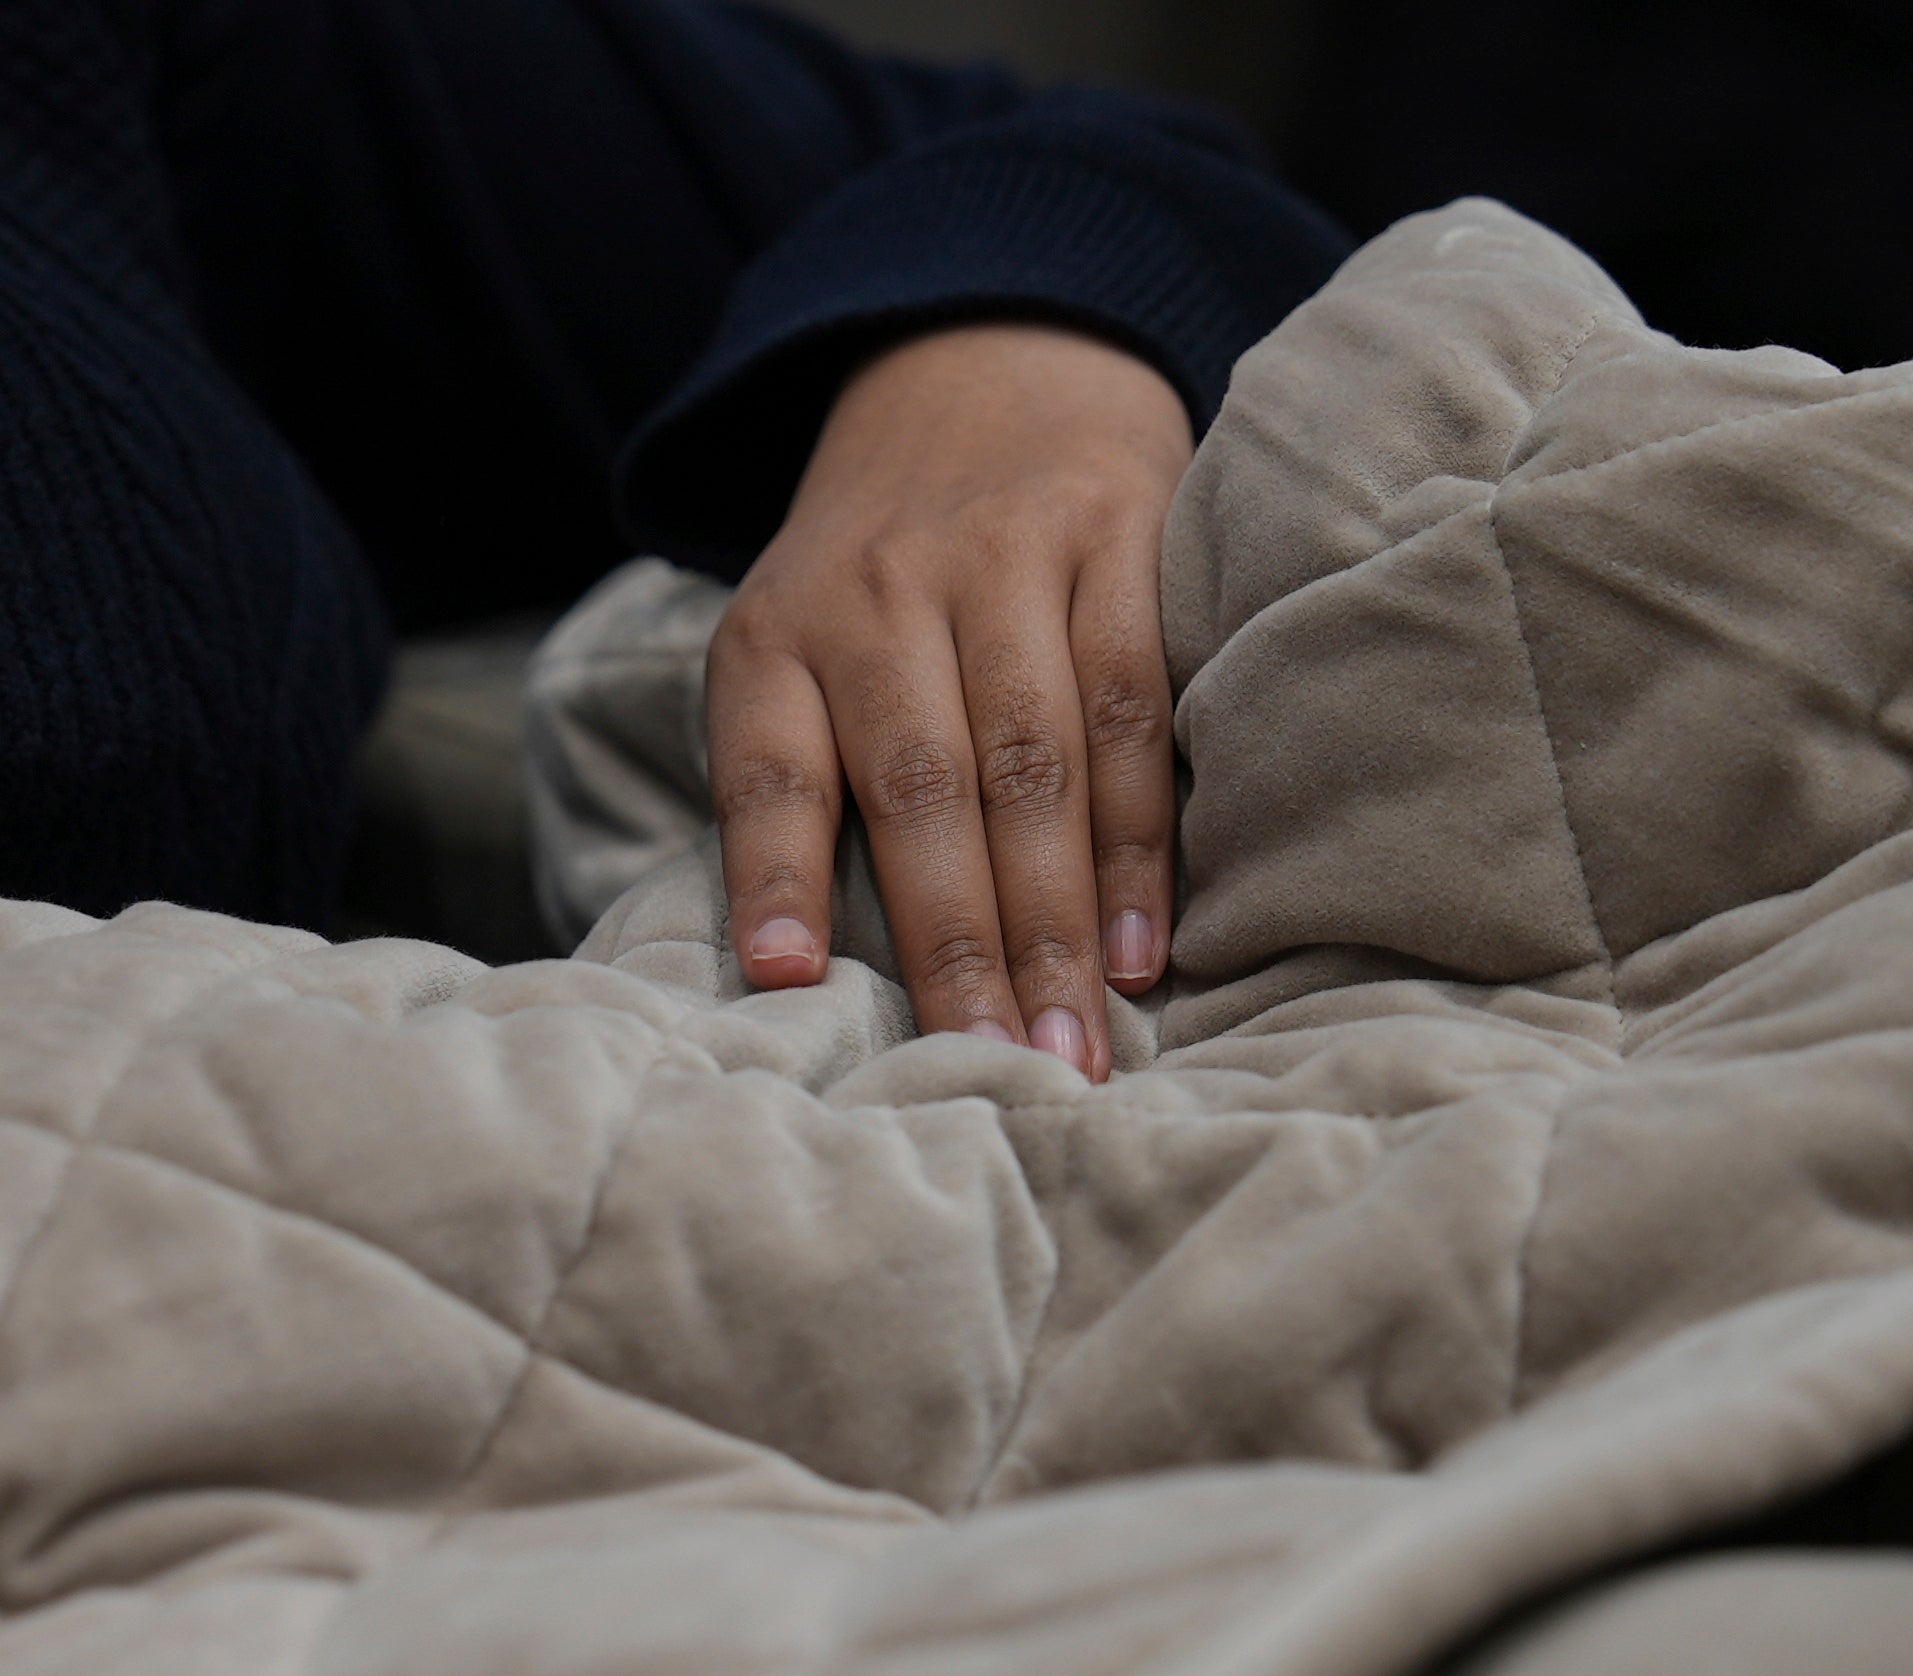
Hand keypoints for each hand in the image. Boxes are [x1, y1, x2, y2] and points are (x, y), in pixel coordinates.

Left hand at [706, 323, 1190, 1080]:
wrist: (983, 364)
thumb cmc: (883, 579)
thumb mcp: (794, 646)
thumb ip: (795, 781)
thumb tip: (802, 977)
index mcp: (776, 633)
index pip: (770, 769)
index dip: (778, 876)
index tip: (787, 980)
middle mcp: (879, 589)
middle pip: (922, 788)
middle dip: (962, 945)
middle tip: (995, 1074)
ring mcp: (1002, 554)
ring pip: (1034, 759)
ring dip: (1059, 917)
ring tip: (1077, 1042)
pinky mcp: (1116, 531)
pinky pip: (1133, 701)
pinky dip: (1138, 833)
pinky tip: (1142, 941)